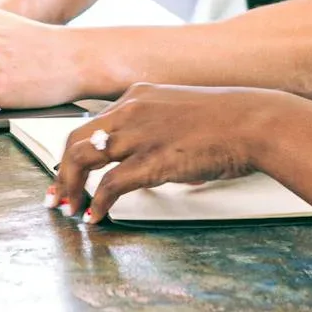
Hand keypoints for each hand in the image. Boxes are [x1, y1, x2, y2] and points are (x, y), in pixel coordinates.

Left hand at [50, 83, 290, 223]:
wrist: (253, 122)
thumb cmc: (229, 119)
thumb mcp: (182, 110)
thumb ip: (158, 126)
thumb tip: (148, 156)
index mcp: (139, 95)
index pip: (93, 123)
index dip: (75, 150)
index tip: (68, 170)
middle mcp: (132, 110)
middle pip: (77, 140)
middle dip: (62, 171)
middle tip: (57, 194)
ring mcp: (140, 134)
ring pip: (83, 160)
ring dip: (70, 188)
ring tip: (68, 208)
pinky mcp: (152, 160)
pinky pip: (110, 185)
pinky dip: (96, 203)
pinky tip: (95, 216)